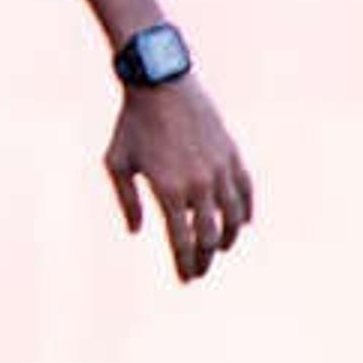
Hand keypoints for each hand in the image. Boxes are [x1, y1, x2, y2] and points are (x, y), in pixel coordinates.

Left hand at [103, 74, 253, 282]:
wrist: (161, 84)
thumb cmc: (132, 125)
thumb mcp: (117, 164)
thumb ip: (127, 201)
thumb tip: (136, 232)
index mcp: (169, 190)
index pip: (182, 240)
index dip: (185, 263)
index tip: (186, 279)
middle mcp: (199, 183)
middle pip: (210, 235)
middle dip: (205, 259)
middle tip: (199, 272)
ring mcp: (220, 168)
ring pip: (233, 216)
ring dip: (229, 239)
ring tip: (221, 250)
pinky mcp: (232, 153)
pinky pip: (245, 189)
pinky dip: (246, 209)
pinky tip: (243, 223)